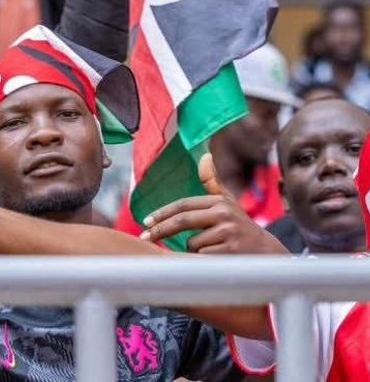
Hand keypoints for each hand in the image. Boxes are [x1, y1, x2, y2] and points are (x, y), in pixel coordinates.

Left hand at [139, 154, 288, 254]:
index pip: (183, 205)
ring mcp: (229, 232)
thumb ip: (213, 182)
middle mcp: (224, 213)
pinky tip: (216, 258)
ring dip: (193, 249)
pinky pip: (202, 256)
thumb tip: (204, 156)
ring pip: (192, 242)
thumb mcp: (229, 203)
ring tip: (210, 249)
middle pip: (182, 221)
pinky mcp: (232, 250)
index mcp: (219, 201)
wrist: (269, 254)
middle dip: (160, 229)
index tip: (146, 222)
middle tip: (146, 237)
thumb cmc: (241, 228)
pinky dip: (202, 259)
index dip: (162, 213)